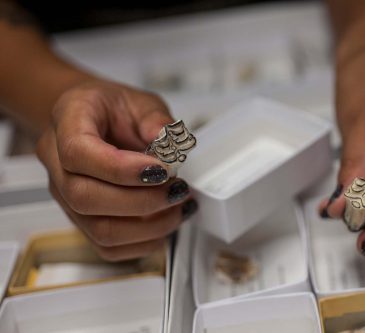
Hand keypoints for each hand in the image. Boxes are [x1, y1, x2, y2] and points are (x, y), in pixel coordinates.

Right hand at [37, 80, 197, 260]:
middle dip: (142, 201)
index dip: (122, 169)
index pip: (79, 153)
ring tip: (178, 208)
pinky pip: (107, 246)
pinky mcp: (82, 219)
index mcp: (67, 121)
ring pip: (98, 229)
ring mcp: (65, 196)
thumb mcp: (140, 101)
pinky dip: (142, 243)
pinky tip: (165, 225)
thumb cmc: (113, 109)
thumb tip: (170, 146)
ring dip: (148, 226)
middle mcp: (57, 162)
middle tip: (177, 190)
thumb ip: (157, 119)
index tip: (162, 170)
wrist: (94, 119)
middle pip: (85, 198)